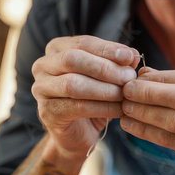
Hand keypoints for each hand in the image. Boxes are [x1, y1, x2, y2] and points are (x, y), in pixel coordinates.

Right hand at [32, 36, 139, 160]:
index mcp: (56, 49)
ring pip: (73, 84)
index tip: (129, 57)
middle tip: (128, 78)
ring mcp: (41, 89)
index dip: (107, 49)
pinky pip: (78, 107)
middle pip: (73, 59)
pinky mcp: (47, 112)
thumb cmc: (93, 97)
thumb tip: (133, 55)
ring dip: (104, 89)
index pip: (82, 42)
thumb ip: (118, 64)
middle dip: (104, 68)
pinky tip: (120, 110)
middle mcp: (43, 66)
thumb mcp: (107, 76)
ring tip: (125, 94)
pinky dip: (103, 108)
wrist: (79, 132)